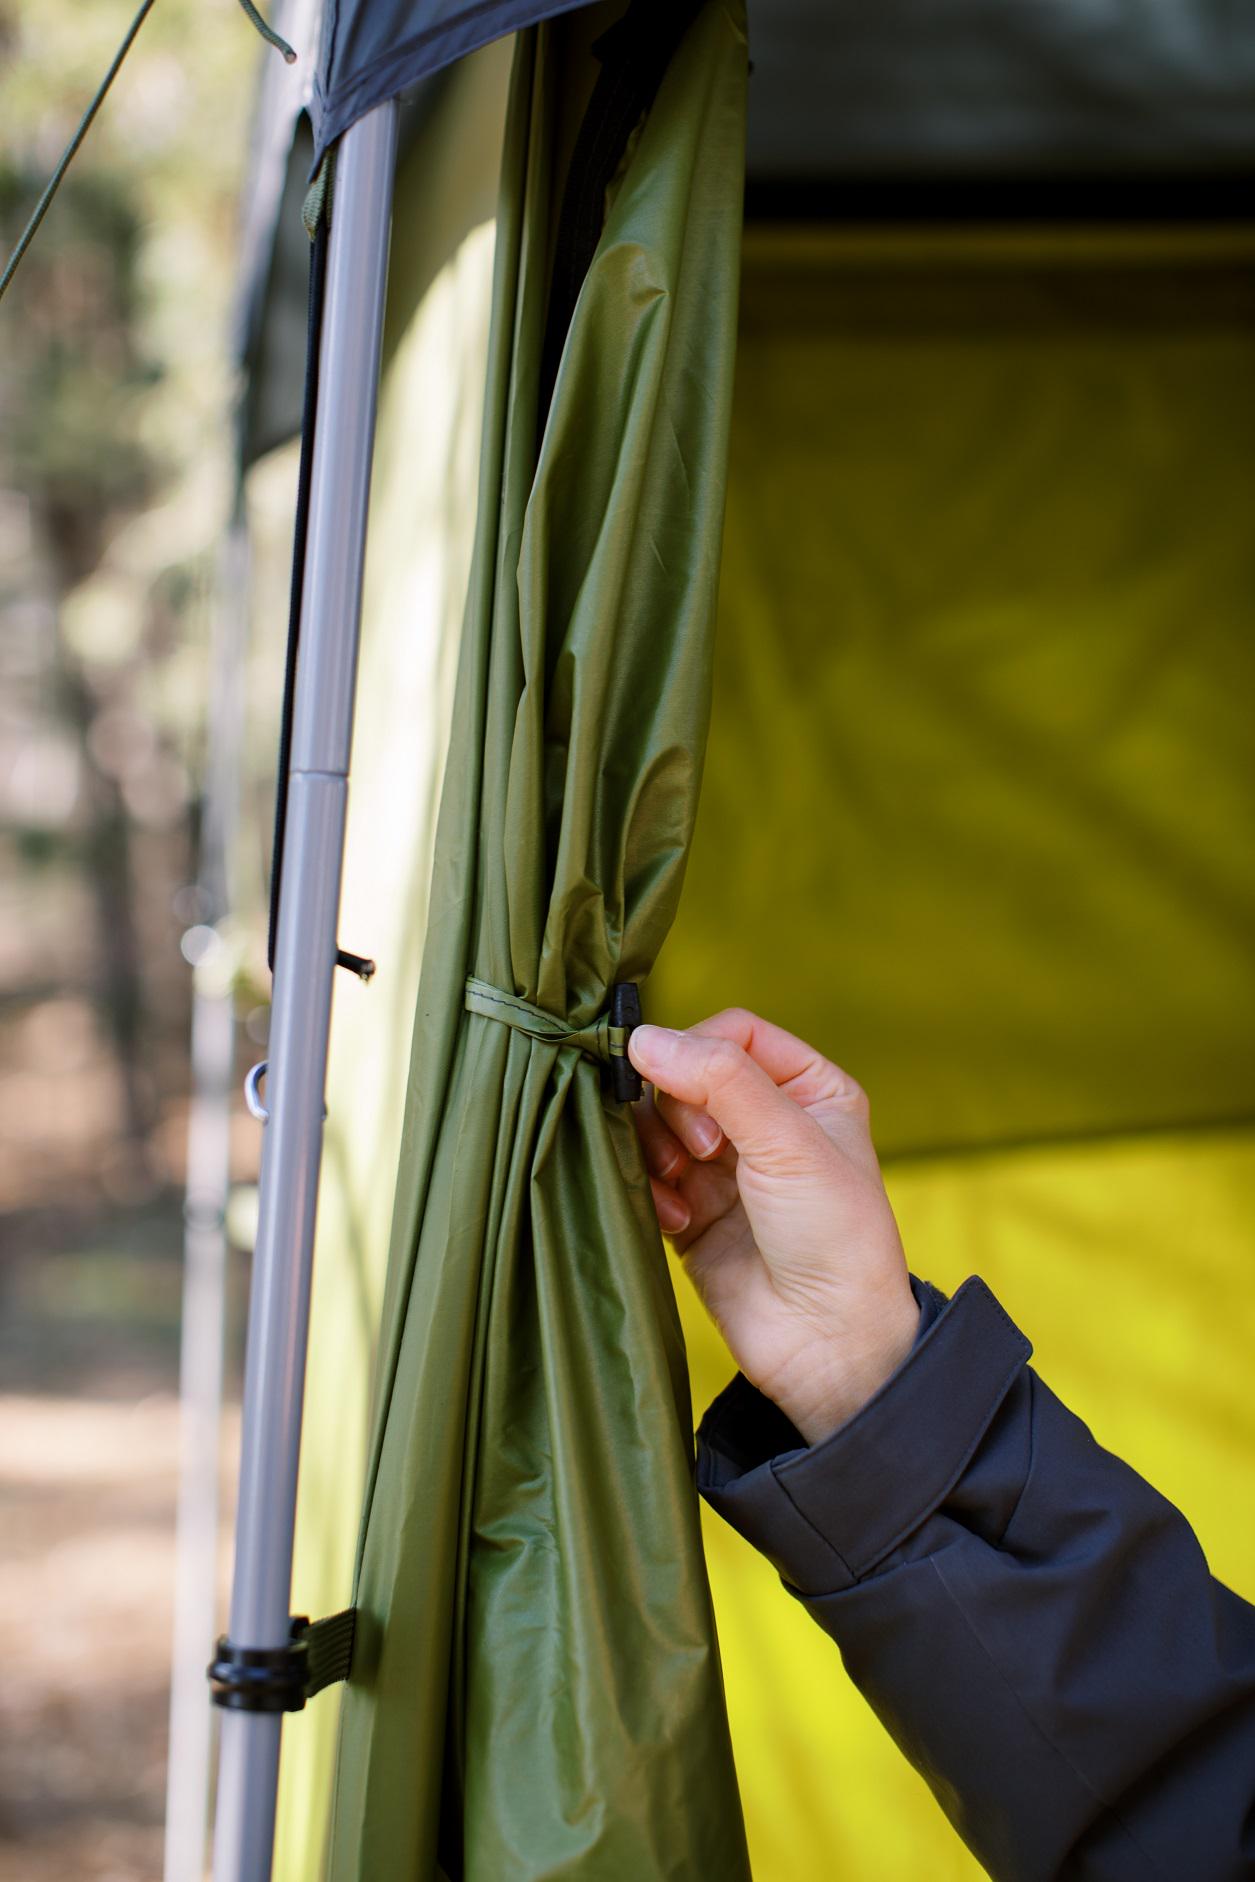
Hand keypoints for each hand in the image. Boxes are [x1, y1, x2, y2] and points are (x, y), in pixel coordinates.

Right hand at [628, 1009, 918, 1444]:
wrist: (828, 1343)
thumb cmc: (835, 1237)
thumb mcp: (789, 1142)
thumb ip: (719, 1079)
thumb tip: (643, 1037)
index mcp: (808, 1088)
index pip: (732, 1033)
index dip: (699, 1050)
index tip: (681, 1081)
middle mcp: (764, 1121)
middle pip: (684, 1074)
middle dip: (676, 1106)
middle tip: (702, 1149)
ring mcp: (724, 1167)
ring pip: (656, 1122)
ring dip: (657, 1147)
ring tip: (682, 1181)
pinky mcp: (691, 1210)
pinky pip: (646, 1175)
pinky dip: (651, 1189)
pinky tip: (678, 1218)